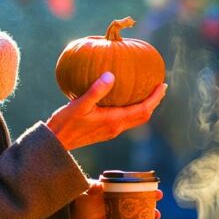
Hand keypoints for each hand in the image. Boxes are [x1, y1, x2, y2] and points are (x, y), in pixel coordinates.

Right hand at [46, 72, 166, 150]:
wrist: (56, 143)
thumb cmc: (65, 124)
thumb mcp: (79, 105)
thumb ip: (96, 91)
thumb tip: (110, 75)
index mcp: (113, 121)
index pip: (142, 110)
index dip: (155, 98)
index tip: (162, 85)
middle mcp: (115, 127)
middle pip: (143, 116)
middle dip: (153, 102)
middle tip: (159, 87)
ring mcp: (111, 130)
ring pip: (135, 119)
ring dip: (144, 106)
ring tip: (146, 91)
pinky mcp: (105, 130)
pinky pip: (125, 119)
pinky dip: (132, 108)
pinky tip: (125, 98)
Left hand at [70, 180, 163, 218]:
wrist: (72, 217)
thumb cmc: (80, 198)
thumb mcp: (84, 190)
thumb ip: (89, 188)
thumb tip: (97, 187)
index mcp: (115, 189)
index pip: (132, 186)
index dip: (145, 186)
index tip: (154, 187)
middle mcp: (119, 201)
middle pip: (139, 200)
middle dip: (150, 200)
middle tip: (157, 201)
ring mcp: (118, 215)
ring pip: (137, 215)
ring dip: (148, 216)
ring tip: (155, 217)